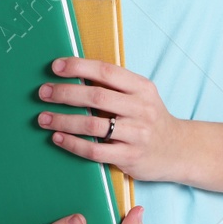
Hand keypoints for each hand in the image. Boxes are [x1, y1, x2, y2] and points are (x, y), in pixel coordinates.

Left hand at [37, 57, 191, 184]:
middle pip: (96, 96)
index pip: (106, 71)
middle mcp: (141, 109)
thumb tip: (74, 74)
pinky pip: (95, 150)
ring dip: (63, 120)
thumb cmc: (150, 119)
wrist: (178, 150)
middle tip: (43, 92)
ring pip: (93, 125)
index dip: (79, 67)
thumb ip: (115, 86)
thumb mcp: (141, 95)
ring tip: (43, 118)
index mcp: (142, 87)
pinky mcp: (129, 157)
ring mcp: (136, 134)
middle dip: (65, 93)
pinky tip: (58, 137)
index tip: (56, 66)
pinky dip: (73, 143)